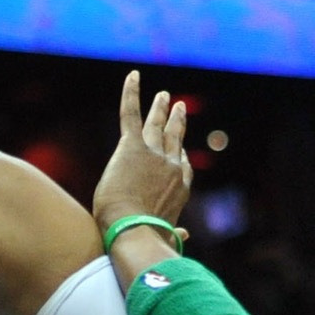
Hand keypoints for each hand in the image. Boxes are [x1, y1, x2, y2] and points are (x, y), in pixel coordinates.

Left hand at [90, 72, 191, 232]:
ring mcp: (153, 154)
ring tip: (162, 96)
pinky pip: (131, 113)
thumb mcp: (164, 236)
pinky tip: (134, 76)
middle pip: (173, 139)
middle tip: (178, 107)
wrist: (133, 229)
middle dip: (176, 123)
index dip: (179, 155)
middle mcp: (171, 167)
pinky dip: (132, 93)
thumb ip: (174, 234)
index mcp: (179, 190)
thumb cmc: (145, 237)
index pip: (181, 168)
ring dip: (159, 108)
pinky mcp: (131, 146)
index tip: (179, 147)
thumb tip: (184, 238)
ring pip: (156, 124)